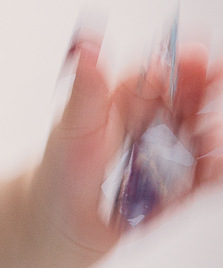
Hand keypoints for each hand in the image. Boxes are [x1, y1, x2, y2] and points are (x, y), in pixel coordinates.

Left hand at [31, 30, 222, 261]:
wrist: (59, 220)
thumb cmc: (61, 167)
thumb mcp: (73, 125)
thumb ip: (86, 89)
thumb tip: (88, 47)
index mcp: (122, 101)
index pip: (154, 73)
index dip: (176, 61)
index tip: (194, 52)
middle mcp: (147, 124)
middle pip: (184, 100)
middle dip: (203, 86)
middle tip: (216, 75)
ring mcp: (164, 155)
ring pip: (198, 135)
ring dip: (210, 130)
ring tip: (209, 131)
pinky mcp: (175, 189)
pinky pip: (203, 177)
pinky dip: (213, 171)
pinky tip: (214, 165)